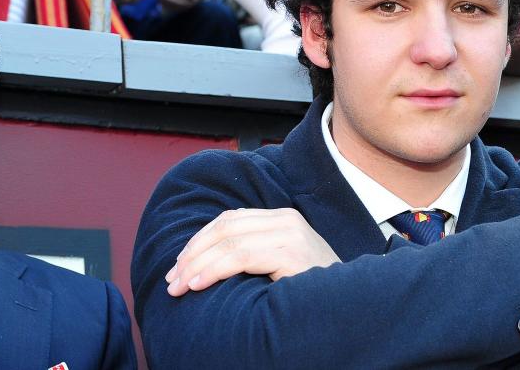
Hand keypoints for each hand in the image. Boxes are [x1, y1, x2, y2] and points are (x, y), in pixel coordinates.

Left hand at [165, 208, 341, 296]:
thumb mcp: (280, 262)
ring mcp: (290, 235)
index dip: (199, 240)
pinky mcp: (291, 254)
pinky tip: (199, 284)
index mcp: (283, 218)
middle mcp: (287, 220)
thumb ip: (254, 251)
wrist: (347, 301)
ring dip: (197, 264)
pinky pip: (242, 256)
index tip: (179, 265)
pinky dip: (214, 270)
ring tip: (179, 286)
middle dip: (192, 254)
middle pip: (225, 227)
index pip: (229, 219)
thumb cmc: (310, 288)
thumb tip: (207, 258)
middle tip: (172, 280)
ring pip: (228, 241)